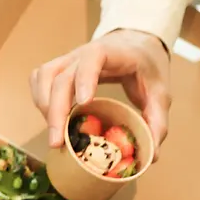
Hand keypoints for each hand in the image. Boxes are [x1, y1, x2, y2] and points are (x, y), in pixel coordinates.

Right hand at [30, 29, 171, 149]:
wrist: (136, 45)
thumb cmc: (146, 68)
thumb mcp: (160, 93)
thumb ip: (158, 121)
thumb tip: (152, 155)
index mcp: (113, 53)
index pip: (93, 57)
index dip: (85, 78)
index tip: (84, 103)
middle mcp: (84, 53)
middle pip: (61, 76)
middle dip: (56, 110)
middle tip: (57, 142)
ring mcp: (68, 59)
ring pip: (44, 76)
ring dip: (45, 106)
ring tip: (55, 133)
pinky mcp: (59, 67)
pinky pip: (39, 79)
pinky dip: (40, 99)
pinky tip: (50, 117)